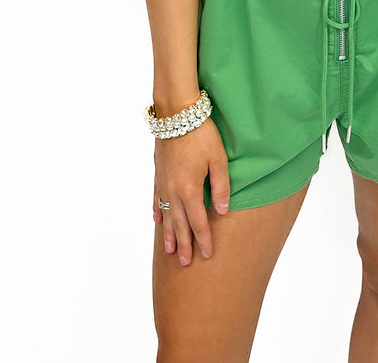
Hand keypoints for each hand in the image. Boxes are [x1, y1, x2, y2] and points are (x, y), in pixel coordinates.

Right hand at [152, 118, 230, 264]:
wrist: (176, 113)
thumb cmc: (202, 133)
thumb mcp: (219, 159)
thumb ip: (221, 187)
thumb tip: (221, 212)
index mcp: (190, 190)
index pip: (198, 223)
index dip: (203, 240)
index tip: (207, 255)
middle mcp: (174, 191)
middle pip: (180, 224)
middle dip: (183, 244)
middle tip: (185, 263)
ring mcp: (163, 182)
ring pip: (166, 215)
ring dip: (168, 234)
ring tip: (169, 250)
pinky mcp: (158, 172)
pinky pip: (156, 198)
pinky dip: (158, 211)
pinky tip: (158, 220)